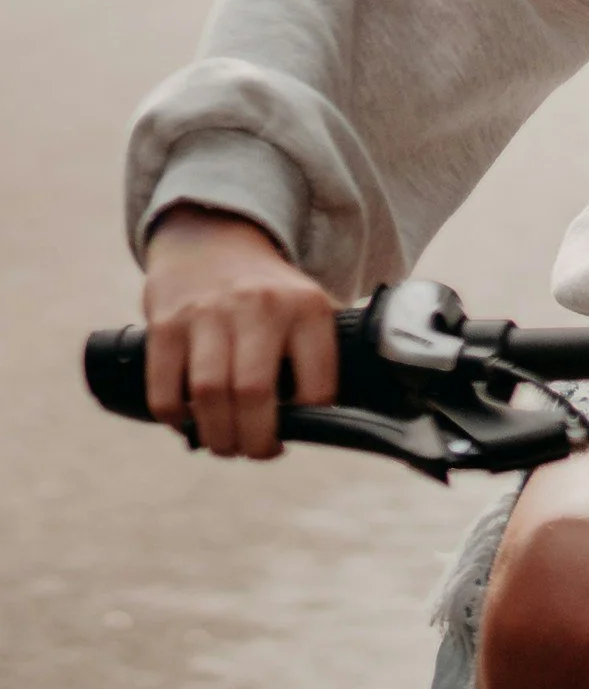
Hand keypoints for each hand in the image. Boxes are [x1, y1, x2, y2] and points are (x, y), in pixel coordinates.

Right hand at [142, 206, 337, 458]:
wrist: (214, 238)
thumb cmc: (268, 293)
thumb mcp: (307, 306)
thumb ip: (316, 353)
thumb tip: (322, 420)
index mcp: (306, 307)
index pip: (316, 383)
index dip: (308, 420)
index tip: (297, 430)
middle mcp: (259, 306)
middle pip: (254, 394)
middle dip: (254, 441)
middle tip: (254, 450)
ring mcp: (209, 313)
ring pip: (209, 395)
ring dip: (216, 436)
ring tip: (225, 444)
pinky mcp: (166, 323)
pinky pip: (165, 389)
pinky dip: (175, 418)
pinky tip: (188, 422)